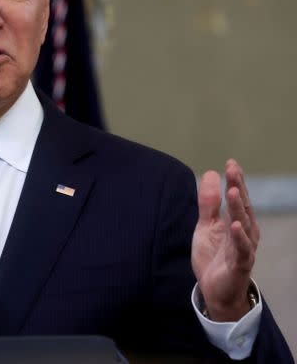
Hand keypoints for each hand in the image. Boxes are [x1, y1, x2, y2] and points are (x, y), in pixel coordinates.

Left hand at [192, 159, 259, 321]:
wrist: (215, 290)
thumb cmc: (214, 256)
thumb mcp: (206, 226)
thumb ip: (208, 203)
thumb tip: (210, 174)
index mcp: (237, 222)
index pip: (237, 197)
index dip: (235, 180)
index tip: (230, 162)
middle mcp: (245, 232)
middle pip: (242, 206)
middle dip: (238, 187)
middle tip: (233, 169)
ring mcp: (244, 248)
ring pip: (243, 224)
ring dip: (238, 208)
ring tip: (232, 191)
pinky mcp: (240, 264)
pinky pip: (242, 249)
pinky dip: (239, 237)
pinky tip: (235, 225)